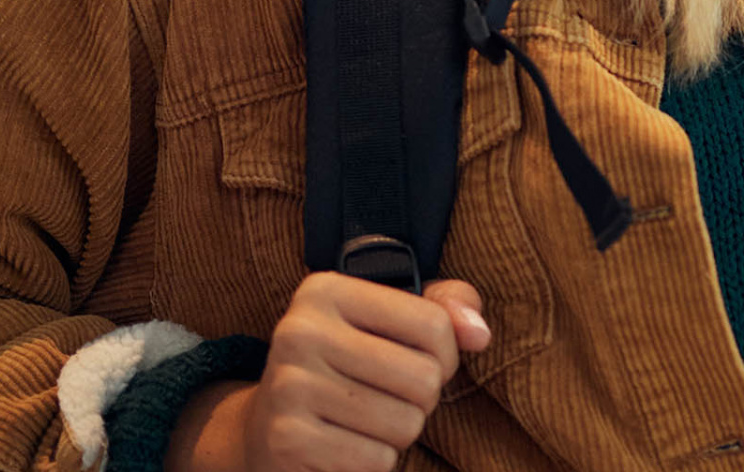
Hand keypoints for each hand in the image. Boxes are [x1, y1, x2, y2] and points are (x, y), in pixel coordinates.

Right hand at [240, 272, 490, 471]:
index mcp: (327, 290)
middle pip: (423, 379)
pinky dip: (375, 461)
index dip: (447, 354)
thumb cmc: (345, 362)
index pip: (433, 323)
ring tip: (369, 419)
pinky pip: (375, 461)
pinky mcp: (287, 441)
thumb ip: (444, 309)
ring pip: (405, 425)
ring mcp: (290, 387)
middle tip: (395, 397)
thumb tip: (480, 333)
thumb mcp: (386, 319)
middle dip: (424, 399)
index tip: (427, 362)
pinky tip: (348, 444)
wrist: (263, 426)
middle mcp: (302, 331)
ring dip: (399, 432)